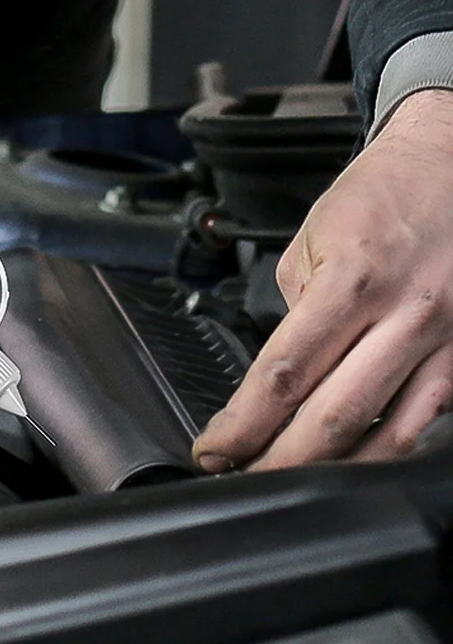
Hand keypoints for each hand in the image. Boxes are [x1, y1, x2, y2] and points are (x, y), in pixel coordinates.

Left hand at [193, 89, 452, 471]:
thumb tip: (284, 372)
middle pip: (334, 419)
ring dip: (333, 470)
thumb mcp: (312, 241)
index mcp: (354, 281)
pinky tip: (353, 461)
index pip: (284, 375)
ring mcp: (449, 341)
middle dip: (278, 462)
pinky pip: (427, 419)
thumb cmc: (380, 197)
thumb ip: (298, 310)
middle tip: (241, 479)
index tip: (214, 448)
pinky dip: (386, 449)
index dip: (243, 424)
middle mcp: (408, 317)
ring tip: (290, 481)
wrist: (452, 162)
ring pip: (389, 435)